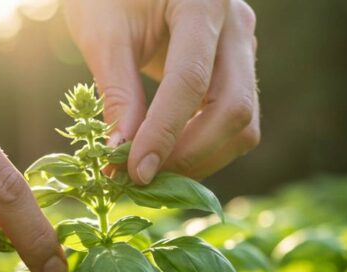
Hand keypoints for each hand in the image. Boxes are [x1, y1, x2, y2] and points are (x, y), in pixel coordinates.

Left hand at [64, 0, 259, 182]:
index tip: (135, 171)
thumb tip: (121, 154)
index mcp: (202, 2)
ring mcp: (244, 47)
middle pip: (234, 108)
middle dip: (190, 154)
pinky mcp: (239, 69)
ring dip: (200, 158)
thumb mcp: (103, 35)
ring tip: (152, 172)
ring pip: (243, 123)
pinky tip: (168, 157)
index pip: (192, 79)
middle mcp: (236, 24)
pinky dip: (203, 147)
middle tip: (143, 178)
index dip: (165, 132)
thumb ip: (117, 93)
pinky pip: (234, 121)